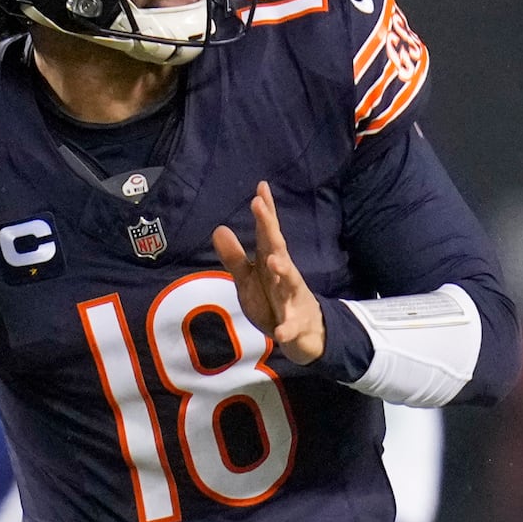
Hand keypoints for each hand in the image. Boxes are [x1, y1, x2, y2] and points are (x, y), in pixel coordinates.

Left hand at [212, 181, 325, 364]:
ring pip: (290, 282)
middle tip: (259, 204)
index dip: (264, 211)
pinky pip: (292, 326)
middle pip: (277, 247)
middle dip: (269, 227)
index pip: (267, 233)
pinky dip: (288, 328)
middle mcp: (284, 275)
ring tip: (273, 260)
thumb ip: (234, 257)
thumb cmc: (273, 300)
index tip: (260, 187)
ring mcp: (292, 298)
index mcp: (271, 262)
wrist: (303, 335)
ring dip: (283, 270)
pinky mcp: (296, 323)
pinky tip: (281, 331)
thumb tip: (219, 228)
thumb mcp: (248, 280)